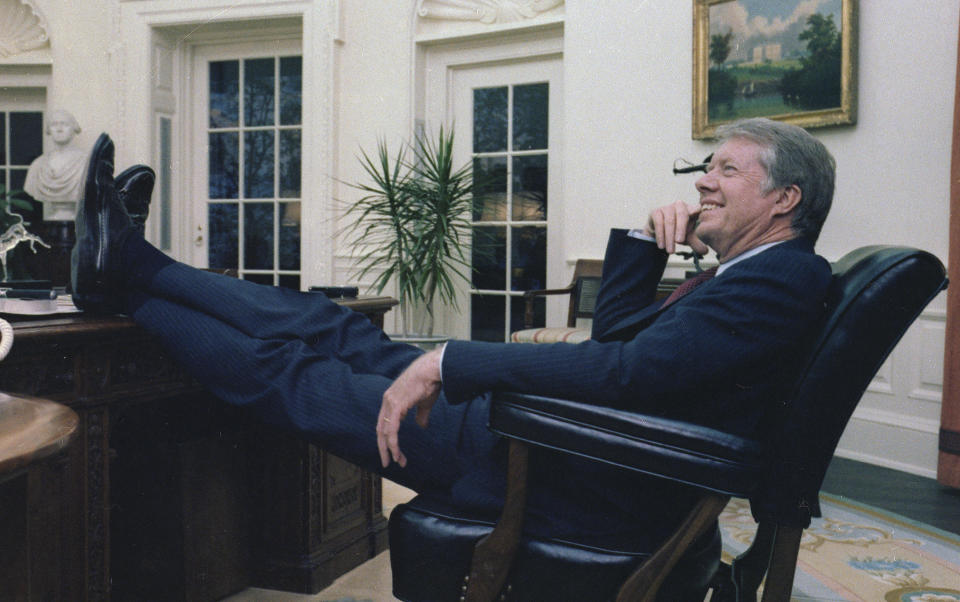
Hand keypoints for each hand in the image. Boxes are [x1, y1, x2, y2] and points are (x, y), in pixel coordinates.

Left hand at [377, 347, 442, 467]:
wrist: (432, 370)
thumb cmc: (430, 382)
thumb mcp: (423, 402)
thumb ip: (421, 415)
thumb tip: (422, 426)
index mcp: (391, 399)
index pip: (384, 422)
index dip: (386, 438)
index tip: (392, 451)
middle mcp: (387, 401)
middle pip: (380, 430)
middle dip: (384, 448)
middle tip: (388, 462)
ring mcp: (390, 403)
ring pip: (384, 432)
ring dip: (389, 449)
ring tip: (397, 461)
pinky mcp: (396, 406)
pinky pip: (391, 430)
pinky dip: (393, 443)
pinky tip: (396, 452)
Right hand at [643, 200, 708, 255]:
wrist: (661, 233)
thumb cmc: (679, 233)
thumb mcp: (689, 237)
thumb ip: (696, 242)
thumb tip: (705, 251)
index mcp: (692, 209)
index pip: (696, 208)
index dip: (695, 210)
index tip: (696, 213)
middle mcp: (680, 205)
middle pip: (682, 214)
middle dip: (680, 229)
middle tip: (680, 242)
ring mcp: (667, 207)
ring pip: (669, 221)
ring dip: (669, 237)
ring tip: (670, 251)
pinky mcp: (656, 212)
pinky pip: (658, 223)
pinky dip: (660, 236)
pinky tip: (661, 245)